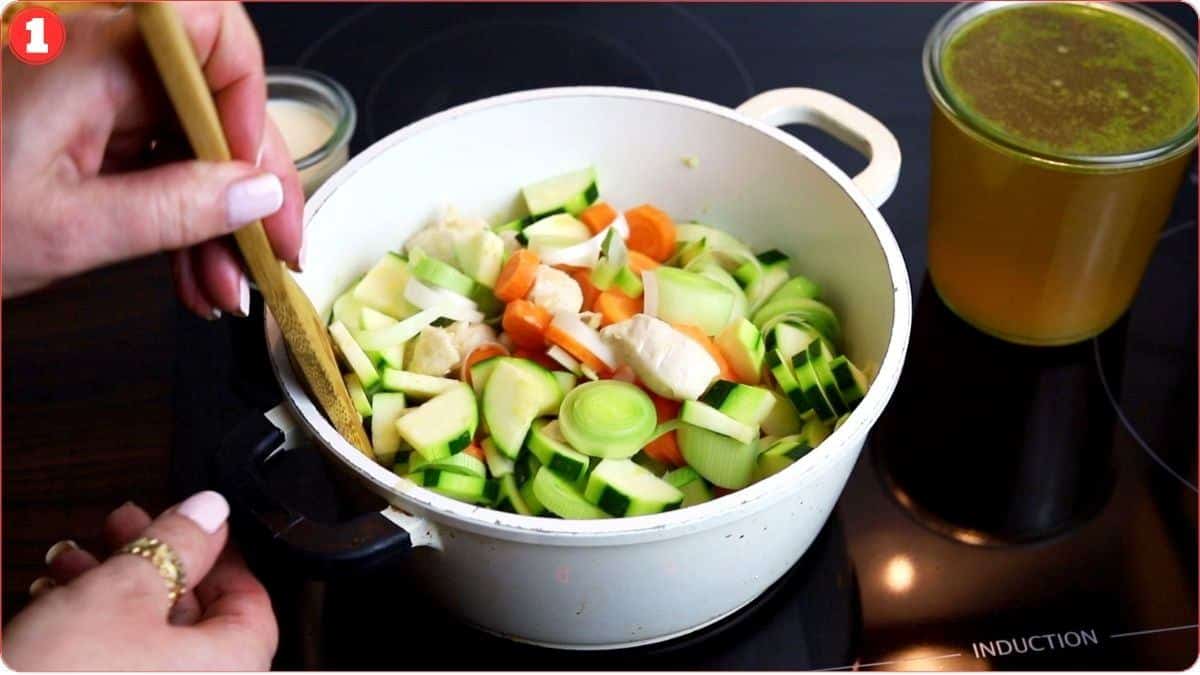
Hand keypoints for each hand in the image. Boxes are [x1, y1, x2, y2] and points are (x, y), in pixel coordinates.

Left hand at [1, 2, 303, 317]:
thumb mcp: (69, 229)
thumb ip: (175, 209)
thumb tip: (255, 195)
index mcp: (91, 59)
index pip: (212, 32)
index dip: (250, 99)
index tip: (255, 174)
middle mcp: (99, 63)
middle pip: (216, 101)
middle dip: (250, 182)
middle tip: (273, 250)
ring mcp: (95, 98)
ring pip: (196, 141)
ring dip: (222, 215)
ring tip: (227, 284)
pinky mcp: (90, 131)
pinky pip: (163, 162)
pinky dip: (186, 218)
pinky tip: (197, 272)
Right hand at [3, 492, 277, 670]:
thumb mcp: (123, 592)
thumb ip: (177, 544)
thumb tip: (210, 512)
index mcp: (231, 669)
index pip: (252, 603)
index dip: (219, 555)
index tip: (191, 525)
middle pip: (193, 618)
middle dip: (151, 564)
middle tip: (123, 528)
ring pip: (149, 640)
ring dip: (112, 591)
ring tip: (72, 561)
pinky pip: (120, 667)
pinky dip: (95, 632)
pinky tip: (55, 603)